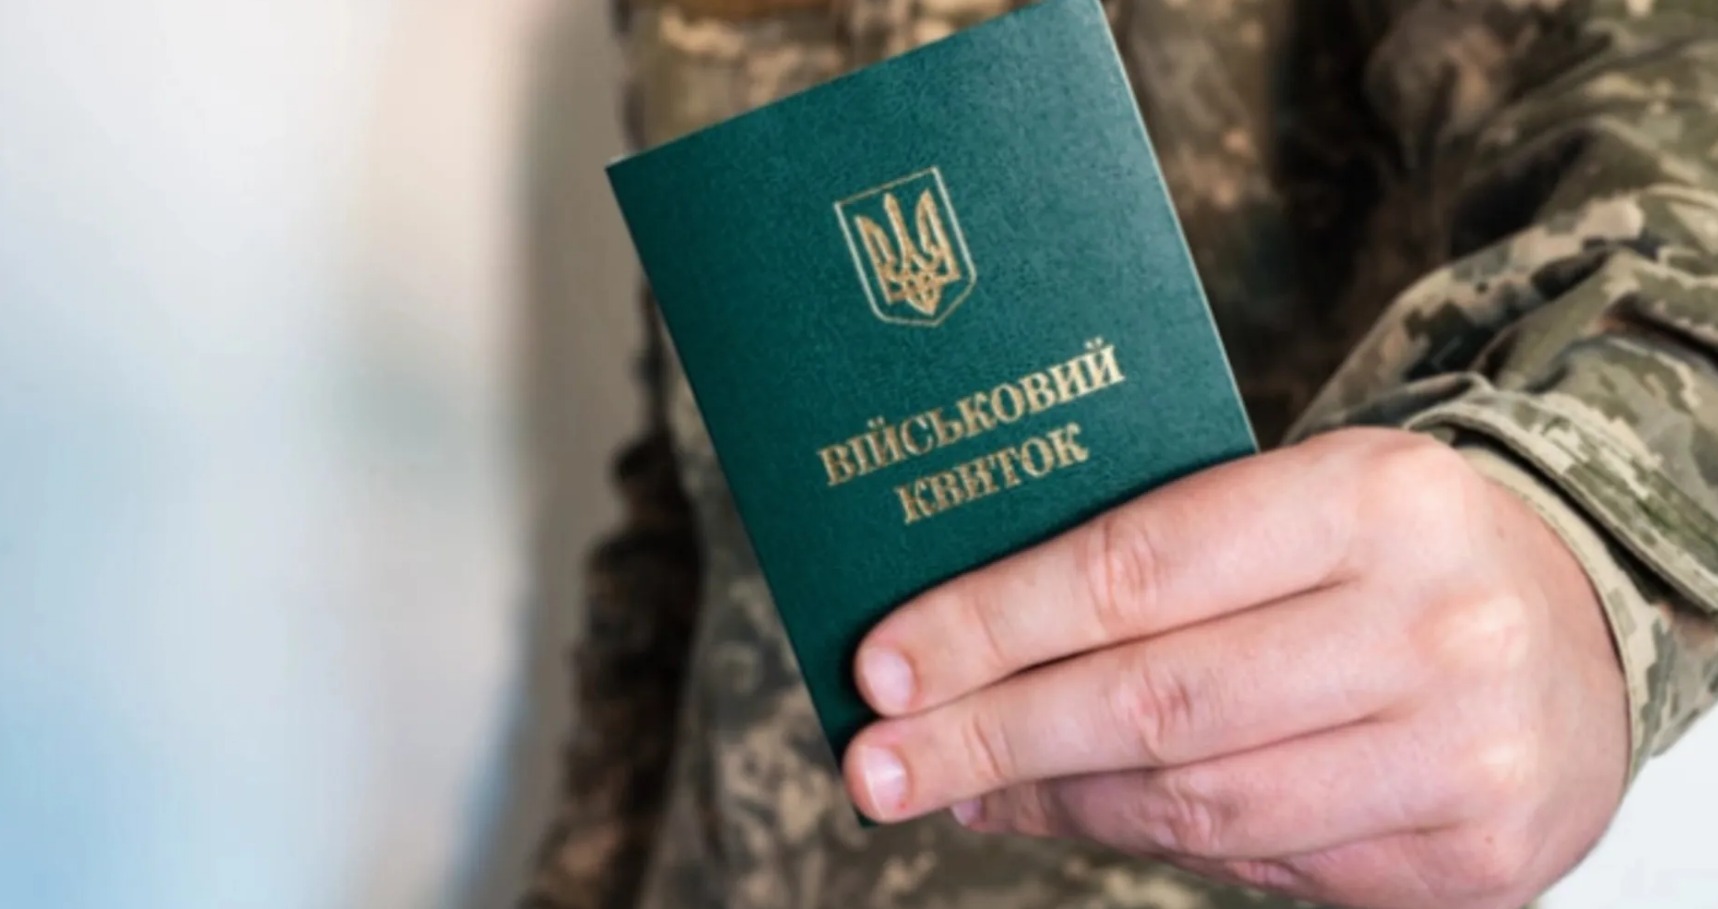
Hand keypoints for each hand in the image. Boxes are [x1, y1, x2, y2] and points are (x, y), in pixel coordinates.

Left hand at [843, 428, 1627, 908]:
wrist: (1581, 621)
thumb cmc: (1392, 547)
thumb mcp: (1299, 500)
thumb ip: (1160, 559)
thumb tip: (969, 647)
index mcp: (1369, 498)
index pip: (1135, 569)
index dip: (992, 625)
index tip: (879, 669)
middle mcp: (1428, 625)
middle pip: (1153, 703)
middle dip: (990, 740)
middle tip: (877, 767)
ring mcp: (1461, 755)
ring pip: (1198, 804)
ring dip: (1056, 803)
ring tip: (965, 790)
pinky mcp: (1472, 860)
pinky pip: (1266, 865)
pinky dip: (1156, 845)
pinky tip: (1081, 817)